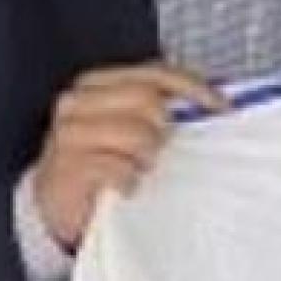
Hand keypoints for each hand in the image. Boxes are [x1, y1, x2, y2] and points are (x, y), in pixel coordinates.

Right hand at [30, 62, 225, 250]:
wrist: (59, 207)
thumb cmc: (102, 165)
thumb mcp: (131, 130)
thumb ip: (160, 110)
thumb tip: (213, 104)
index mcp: (97, 84)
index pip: (154, 72)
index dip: (192, 87)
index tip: (221, 108)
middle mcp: (78, 102)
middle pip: (148, 102)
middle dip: (165, 131)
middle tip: (159, 154)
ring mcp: (68, 133)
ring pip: (137, 135)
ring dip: (148, 159)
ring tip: (141, 171)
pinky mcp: (65, 167)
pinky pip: (119, 168)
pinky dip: (131, 180)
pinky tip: (128, 188)